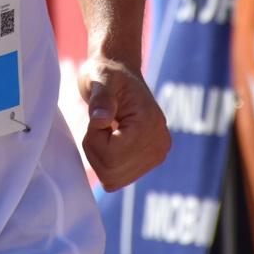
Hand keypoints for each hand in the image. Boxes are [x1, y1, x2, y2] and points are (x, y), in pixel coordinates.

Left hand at [79, 55, 170, 190]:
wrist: (120, 74)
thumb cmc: (107, 74)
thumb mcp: (100, 78)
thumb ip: (100, 98)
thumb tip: (101, 119)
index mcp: (150, 124)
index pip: (112, 156)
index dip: (94, 138)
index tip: (98, 116)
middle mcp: (159, 145)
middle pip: (111, 172)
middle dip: (95, 149)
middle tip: (99, 123)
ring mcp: (156, 156)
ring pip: (112, 179)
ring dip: (98, 157)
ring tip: (105, 130)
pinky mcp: (148, 163)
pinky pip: (116, 180)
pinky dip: (104, 163)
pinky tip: (110, 141)